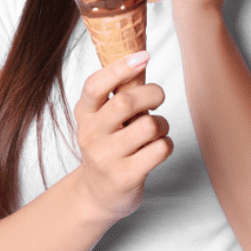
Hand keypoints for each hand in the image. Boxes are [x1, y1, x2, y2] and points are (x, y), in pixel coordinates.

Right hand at [73, 51, 172, 223]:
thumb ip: (118, 93)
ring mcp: (106, 158)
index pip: (96, 85)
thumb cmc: (108, 146)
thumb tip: (140, 57)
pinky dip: (166, 145)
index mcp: (84, 114)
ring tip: (156, 130)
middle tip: (158, 96)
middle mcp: (91, 135)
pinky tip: (156, 149)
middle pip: (125, 102)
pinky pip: (159, 149)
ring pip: (148, 126)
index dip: (120, 68)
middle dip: (152, 93)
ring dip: (162, 124)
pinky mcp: (125, 177)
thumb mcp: (102, 119)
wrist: (97, 194)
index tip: (143, 56)